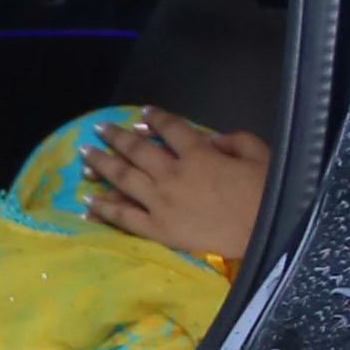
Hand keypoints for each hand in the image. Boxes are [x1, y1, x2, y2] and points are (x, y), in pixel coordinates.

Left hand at [82, 108, 267, 268]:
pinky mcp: (157, 229)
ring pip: (123, 178)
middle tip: (99, 128)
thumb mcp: (258, 155)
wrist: (265, 237)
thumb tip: (211, 139)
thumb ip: (233, 140)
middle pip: (137, 150)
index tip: (144, 113)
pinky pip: (124, 217)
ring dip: (101, 164)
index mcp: (198, 154)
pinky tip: (87, 203)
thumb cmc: (266, 194)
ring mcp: (161, 203)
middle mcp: (172, 174)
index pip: (171, 129)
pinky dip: (104, 209)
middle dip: (116, 136)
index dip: (156, 118)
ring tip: (84, 155)